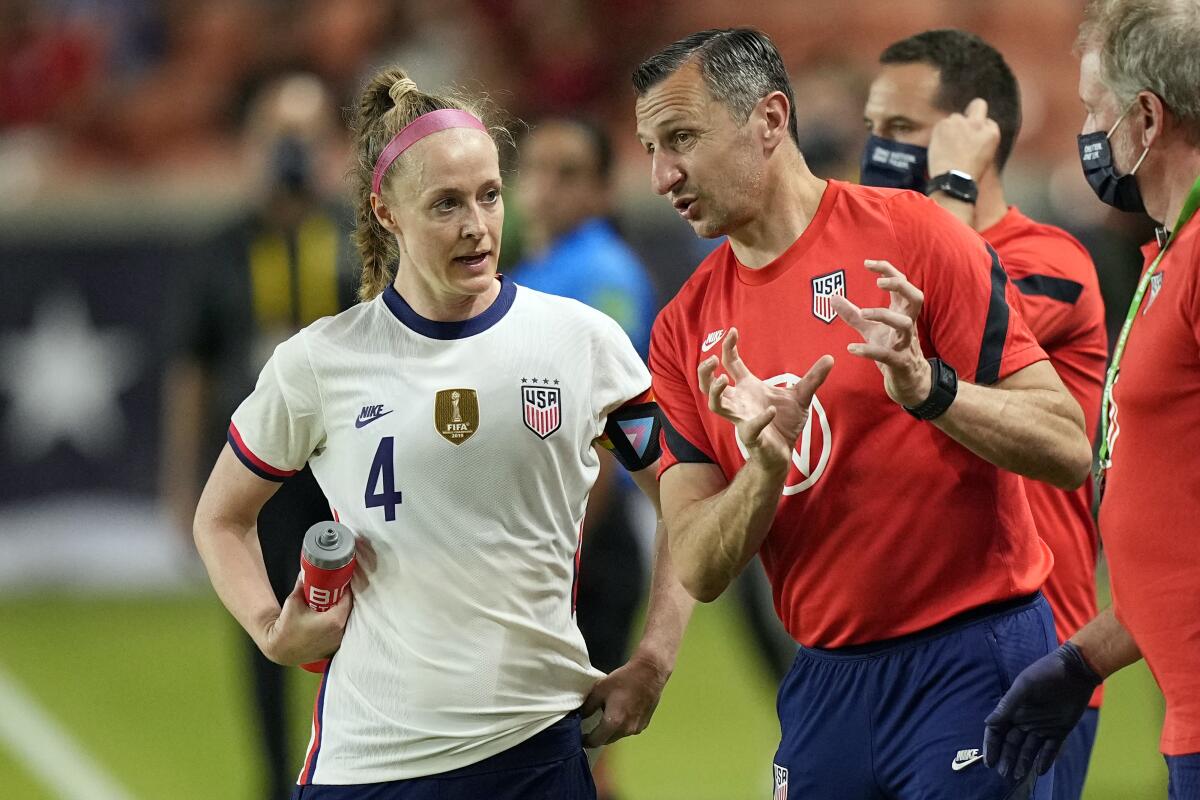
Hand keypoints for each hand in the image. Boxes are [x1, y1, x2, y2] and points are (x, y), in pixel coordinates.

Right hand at [259, 573, 352, 665]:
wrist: (280, 650)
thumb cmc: (286, 627)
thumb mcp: (294, 601)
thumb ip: (301, 584)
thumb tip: (306, 571)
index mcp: (334, 620)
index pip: (347, 598)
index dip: (344, 588)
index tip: (339, 582)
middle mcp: (340, 632)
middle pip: (349, 609)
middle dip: (342, 599)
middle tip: (334, 591)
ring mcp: (338, 642)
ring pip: (346, 620)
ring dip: (341, 611)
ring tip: (331, 604)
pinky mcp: (334, 648)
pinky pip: (341, 631)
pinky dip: (338, 623)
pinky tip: (329, 618)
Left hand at [580, 653, 668, 746]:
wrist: (649, 673)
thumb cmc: (623, 679)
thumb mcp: (599, 689)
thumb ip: (588, 707)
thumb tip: (580, 716)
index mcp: (613, 723)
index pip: (595, 741)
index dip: (585, 741)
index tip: (580, 738)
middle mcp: (626, 730)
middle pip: (607, 740)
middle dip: (598, 736)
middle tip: (591, 727)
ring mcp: (637, 729)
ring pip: (618, 735)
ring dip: (611, 731)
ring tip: (607, 716)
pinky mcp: (644, 725)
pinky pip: (628, 730)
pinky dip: (622, 726)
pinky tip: (621, 712)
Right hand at [697, 328, 833, 471]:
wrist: (785, 452)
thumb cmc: (785, 423)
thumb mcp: (801, 396)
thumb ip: (813, 377)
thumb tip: (831, 358)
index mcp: (748, 388)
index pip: (731, 364)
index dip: (728, 347)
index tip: (733, 331)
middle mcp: (740, 402)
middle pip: (709, 386)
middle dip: (705, 372)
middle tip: (712, 360)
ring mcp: (742, 419)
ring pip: (716, 406)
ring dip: (714, 393)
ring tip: (722, 379)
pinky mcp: (752, 437)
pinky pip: (749, 428)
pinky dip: (760, 419)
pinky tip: (771, 410)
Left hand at [831, 260, 931, 406]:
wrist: (908, 380)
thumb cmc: (891, 349)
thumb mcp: (870, 329)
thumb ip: (853, 313)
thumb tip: (832, 297)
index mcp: (902, 312)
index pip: (902, 284)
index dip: (888, 271)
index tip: (867, 263)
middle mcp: (907, 324)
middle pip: (915, 298)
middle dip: (900, 286)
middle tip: (878, 282)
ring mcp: (905, 343)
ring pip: (904, 324)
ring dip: (884, 315)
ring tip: (864, 312)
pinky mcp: (899, 362)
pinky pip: (887, 355)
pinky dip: (869, 350)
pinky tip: (851, 348)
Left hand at [927, 98, 999, 179]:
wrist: (954, 180)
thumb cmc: (969, 174)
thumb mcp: (986, 155)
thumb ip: (981, 139)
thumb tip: (972, 133)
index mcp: (992, 133)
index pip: (987, 121)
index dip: (979, 129)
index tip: (973, 139)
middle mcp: (978, 124)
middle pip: (978, 105)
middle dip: (973, 110)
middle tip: (963, 125)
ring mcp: (960, 122)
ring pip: (955, 118)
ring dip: (952, 128)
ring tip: (948, 147)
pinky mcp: (944, 124)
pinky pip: (942, 124)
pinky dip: (940, 133)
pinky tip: (940, 147)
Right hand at [983, 642, 1101, 783]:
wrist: (1074, 671)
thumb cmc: (1045, 674)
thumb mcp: (1024, 687)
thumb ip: (1007, 705)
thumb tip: (989, 723)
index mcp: (1013, 710)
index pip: (997, 731)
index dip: (991, 746)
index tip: (989, 761)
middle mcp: (1025, 720)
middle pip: (1012, 744)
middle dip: (1006, 758)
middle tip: (1004, 773)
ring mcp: (1042, 727)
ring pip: (1029, 749)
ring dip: (1023, 762)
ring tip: (1018, 776)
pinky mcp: (1059, 731)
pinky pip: (1051, 749)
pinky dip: (1045, 760)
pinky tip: (1040, 771)